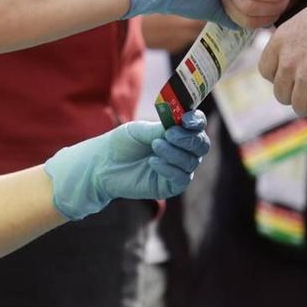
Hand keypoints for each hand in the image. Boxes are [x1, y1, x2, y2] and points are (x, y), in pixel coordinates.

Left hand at [44, 111, 209, 217]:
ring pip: (191, 161)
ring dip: (174, 153)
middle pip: (202, 145)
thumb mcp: (138, 130)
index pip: (197, 125)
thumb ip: (159, 129)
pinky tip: (152, 162)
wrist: (104, 164)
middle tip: (169, 134)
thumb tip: (179, 125)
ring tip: (154, 146)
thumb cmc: (122, 143)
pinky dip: (169, 168)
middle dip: (188, 138)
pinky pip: (182, 178)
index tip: (186, 119)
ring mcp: (178, 169)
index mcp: (177, 132)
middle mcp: (183, 150)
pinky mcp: (171, 186)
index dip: (197, 121)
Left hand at [259, 0, 306, 122]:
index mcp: (279, 42)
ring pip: (299, 107)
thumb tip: (297, 58)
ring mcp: (303, 79)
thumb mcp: (304, 22)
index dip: (282, 77)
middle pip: (282, 94)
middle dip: (298, 93)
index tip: (296, 77)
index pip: (267, 72)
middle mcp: (287, 63)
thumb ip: (294, 43)